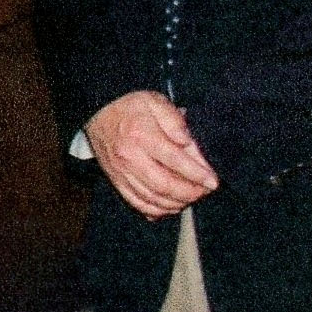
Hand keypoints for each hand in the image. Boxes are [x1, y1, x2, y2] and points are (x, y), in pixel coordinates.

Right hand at [86, 91, 219, 218]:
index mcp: (142, 136)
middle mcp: (130, 157)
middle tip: (204, 191)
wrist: (98, 111)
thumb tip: (187, 142)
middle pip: (164, 185)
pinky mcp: (115, 180)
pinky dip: (155, 209)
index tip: (213, 181)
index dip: (197, 174)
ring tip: (191, 198)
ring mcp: (121, 171)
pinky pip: (136, 202)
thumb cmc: (130, 106)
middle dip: (190, 193)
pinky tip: (170, 206)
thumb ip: (174, 120)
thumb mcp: (155, 102)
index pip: (175, 160)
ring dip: (175, 203)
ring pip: (151, 198)